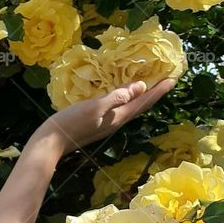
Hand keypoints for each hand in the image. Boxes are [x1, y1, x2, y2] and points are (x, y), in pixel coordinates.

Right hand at [35, 77, 175, 157]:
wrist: (50, 143)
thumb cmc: (70, 123)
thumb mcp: (94, 107)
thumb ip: (116, 97)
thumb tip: (140, 87)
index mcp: (117, 117)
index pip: (143, 102)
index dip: (158, 91)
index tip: (173, 79)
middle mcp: (115, 122)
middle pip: (140, 107)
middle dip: (154, 95)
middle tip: (167, 82)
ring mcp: (106, 124)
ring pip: (131, 109)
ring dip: (142, 98)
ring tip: (150, 87)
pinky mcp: (97, 123)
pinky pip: (119, 110)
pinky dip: (127, 101)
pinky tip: (123, 96)